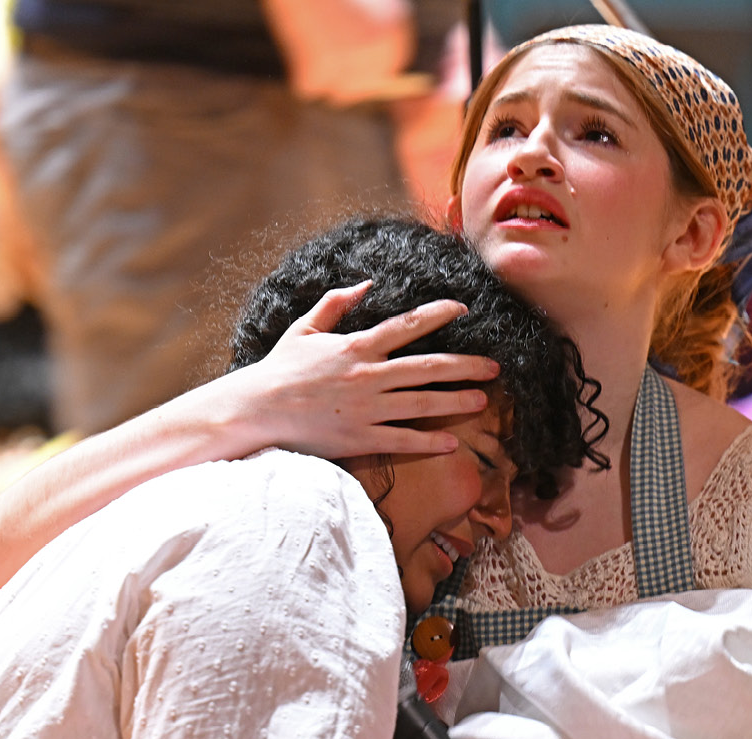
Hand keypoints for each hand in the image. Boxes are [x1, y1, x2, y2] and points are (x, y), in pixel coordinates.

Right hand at [248, 281, 500, 458]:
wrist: (256, 409)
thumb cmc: (279, 369)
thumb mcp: (305, 328)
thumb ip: (336, 303)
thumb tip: (365, 283)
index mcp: (356, 346)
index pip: (407, 325)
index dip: (439, 315)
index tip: (464, 309)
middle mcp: (367, 376)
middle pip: (427, 367)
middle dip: (465, 365)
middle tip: (494, 366)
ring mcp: (365, 409)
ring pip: (421, 404)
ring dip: (456, 401)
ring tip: (482, 400)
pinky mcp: (359, 438)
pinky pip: (401, 441)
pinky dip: (428, 442)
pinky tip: (452, 442)